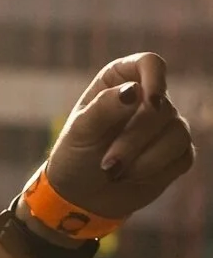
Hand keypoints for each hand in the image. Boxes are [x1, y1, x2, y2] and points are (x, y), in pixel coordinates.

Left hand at [44, 54, 196, 225]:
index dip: (155, 78)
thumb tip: (134, 90)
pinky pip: (183, 156)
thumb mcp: (81, 131)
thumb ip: (104, 107)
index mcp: (120, 80)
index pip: (150, 63)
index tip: (150, 100)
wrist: (82, 194)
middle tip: (109, 163)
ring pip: (177, 133)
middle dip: (135, 139)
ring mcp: (165, 125)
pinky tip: (133, 177)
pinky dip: (156, 171)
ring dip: (145, 158)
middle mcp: (147, 98)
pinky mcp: (177, 153)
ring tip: (115, 172)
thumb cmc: (75, 155)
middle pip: (161, 108)